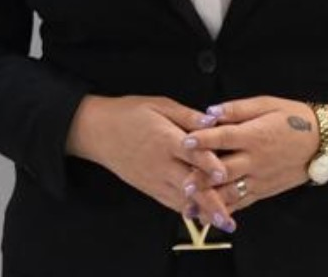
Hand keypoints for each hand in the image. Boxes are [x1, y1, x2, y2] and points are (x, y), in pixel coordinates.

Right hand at [65, 95, 225, 216]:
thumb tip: (212, 120)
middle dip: (210, 203)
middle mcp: (160, 164)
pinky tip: (201, 215)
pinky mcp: (149, 188)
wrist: (98, 132)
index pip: (190, 154)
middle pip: (189, 186)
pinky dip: (187, 209)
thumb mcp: (159, 105)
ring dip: (202, 212)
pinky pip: (171, 202)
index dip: (208, 164)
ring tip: (222, 221)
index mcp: (164, 139)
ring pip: (181, 199)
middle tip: (228, 218)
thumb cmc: (129, 114)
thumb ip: (187, 115)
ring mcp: (154, 179)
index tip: (224, 175)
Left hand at [179, 97, 327, 219]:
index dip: (204, 139)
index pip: (224, 138)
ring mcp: (260, 178)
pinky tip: (207, 214)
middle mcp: (256, 160)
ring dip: (209, 198)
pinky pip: (242, 202)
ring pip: (231, 192)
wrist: (323, 142)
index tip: (185, 141)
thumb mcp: (267, 104)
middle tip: (180, 179)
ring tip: (188, 202)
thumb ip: (238, 109)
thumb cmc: (293, 118)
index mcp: (255, 135)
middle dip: (201, 176)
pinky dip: (224, 209)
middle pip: (224, 170)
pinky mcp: (264, 191)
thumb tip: (210, 111)